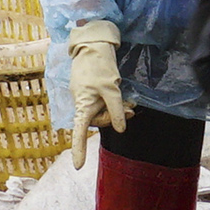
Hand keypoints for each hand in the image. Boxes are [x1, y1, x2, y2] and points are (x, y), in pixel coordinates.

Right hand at [67, 20, 127, 168]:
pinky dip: (113, 102)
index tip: (78, 166)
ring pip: (102, 112)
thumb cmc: (99, 65)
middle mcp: (82, 104)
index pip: (79, 132)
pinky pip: (102, 103)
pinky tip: (122, 96)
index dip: (79, 149)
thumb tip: (120, 129)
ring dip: (116, 109)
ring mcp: (86, 98)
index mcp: (82, 105)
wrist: (92, 44)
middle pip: (98, 121)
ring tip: (129, 101)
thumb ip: (116, 109)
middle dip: (115, 117)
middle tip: (132, 108)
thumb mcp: (111, 88)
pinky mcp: (90, 92)